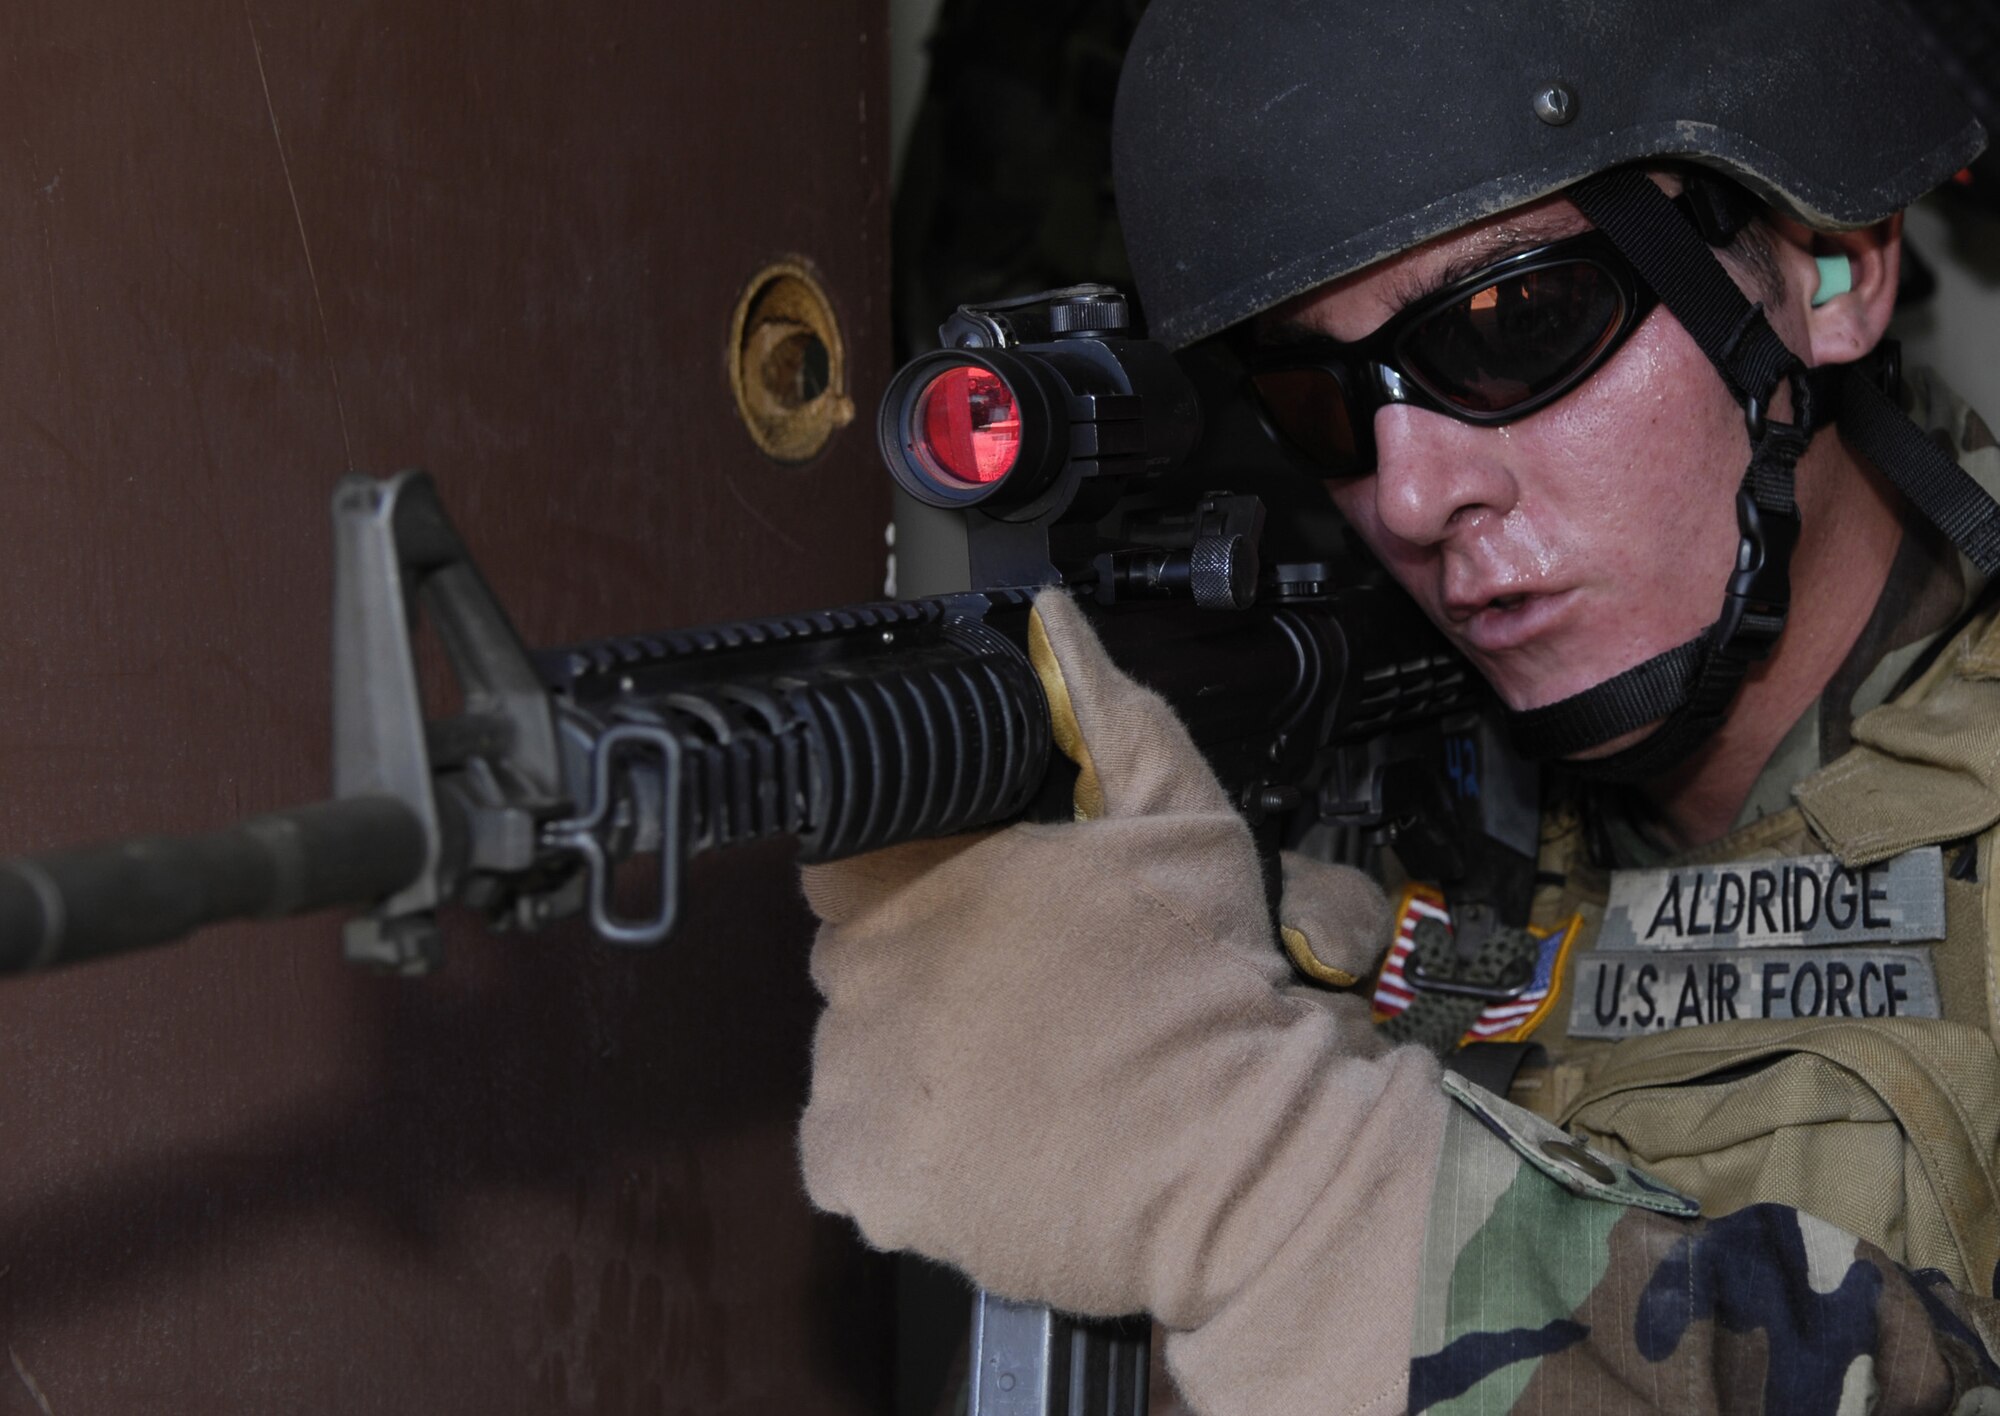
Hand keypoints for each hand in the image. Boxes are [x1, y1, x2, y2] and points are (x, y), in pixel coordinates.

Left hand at [799, 589, 1445, 1411]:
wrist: (1242, 1155)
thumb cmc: (1205, 979)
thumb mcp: (1178, 816)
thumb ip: (1103, 712)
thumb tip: (1052, 617)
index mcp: (907, 879)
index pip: (847, 858)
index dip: (908, 873)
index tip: (973, 902)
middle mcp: (854, 979)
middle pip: (856, 961)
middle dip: (921, 967)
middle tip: (1022, 997)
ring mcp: (853, 1084)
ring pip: (857, 1057)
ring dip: (914, 1059)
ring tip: (1017, 1078)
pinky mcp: (867, 1180)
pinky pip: (856, 1154)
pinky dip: (907, 1149)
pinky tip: (989, 1142)